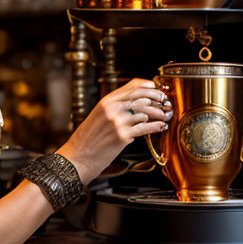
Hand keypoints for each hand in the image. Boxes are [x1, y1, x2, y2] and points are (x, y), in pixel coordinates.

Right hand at [57, 79, 172, 184]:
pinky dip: (155, 126)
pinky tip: (161, 126)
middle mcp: (112, 109)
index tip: (156, 87)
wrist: (77, 157)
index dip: (147, 86)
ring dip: (158, 114)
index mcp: (106, 102)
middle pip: (141, 97)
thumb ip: (114, 108)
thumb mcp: (98, 116)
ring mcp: (117, 122)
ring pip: (145, 113)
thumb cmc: (87, 140)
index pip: (131, 87)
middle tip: (164, 101)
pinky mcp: (122, 136)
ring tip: (164, 115)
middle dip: (156, 97)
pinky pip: (144, 128)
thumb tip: (135, 104)